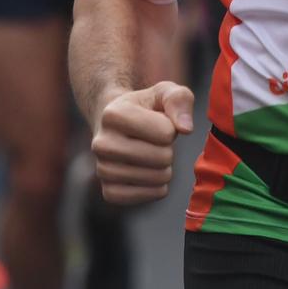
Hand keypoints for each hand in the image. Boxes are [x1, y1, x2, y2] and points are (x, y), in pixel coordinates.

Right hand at [90, 81, 195, 205]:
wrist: (115, 123)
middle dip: (169, 149)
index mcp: (113, 114)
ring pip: (157, 179)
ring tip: (152, 155)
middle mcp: (101, 143)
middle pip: (162, 158)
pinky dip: (157, 188)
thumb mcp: (164, 92)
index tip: (157, 123)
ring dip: (164, 168)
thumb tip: (186, 129)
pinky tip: (150, 173)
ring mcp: (102, 170)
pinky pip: (148, 196)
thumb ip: (179, 100)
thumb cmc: (145, 107)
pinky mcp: (108, 192)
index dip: (170, 128)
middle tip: (156, 142)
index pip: (166, 133)